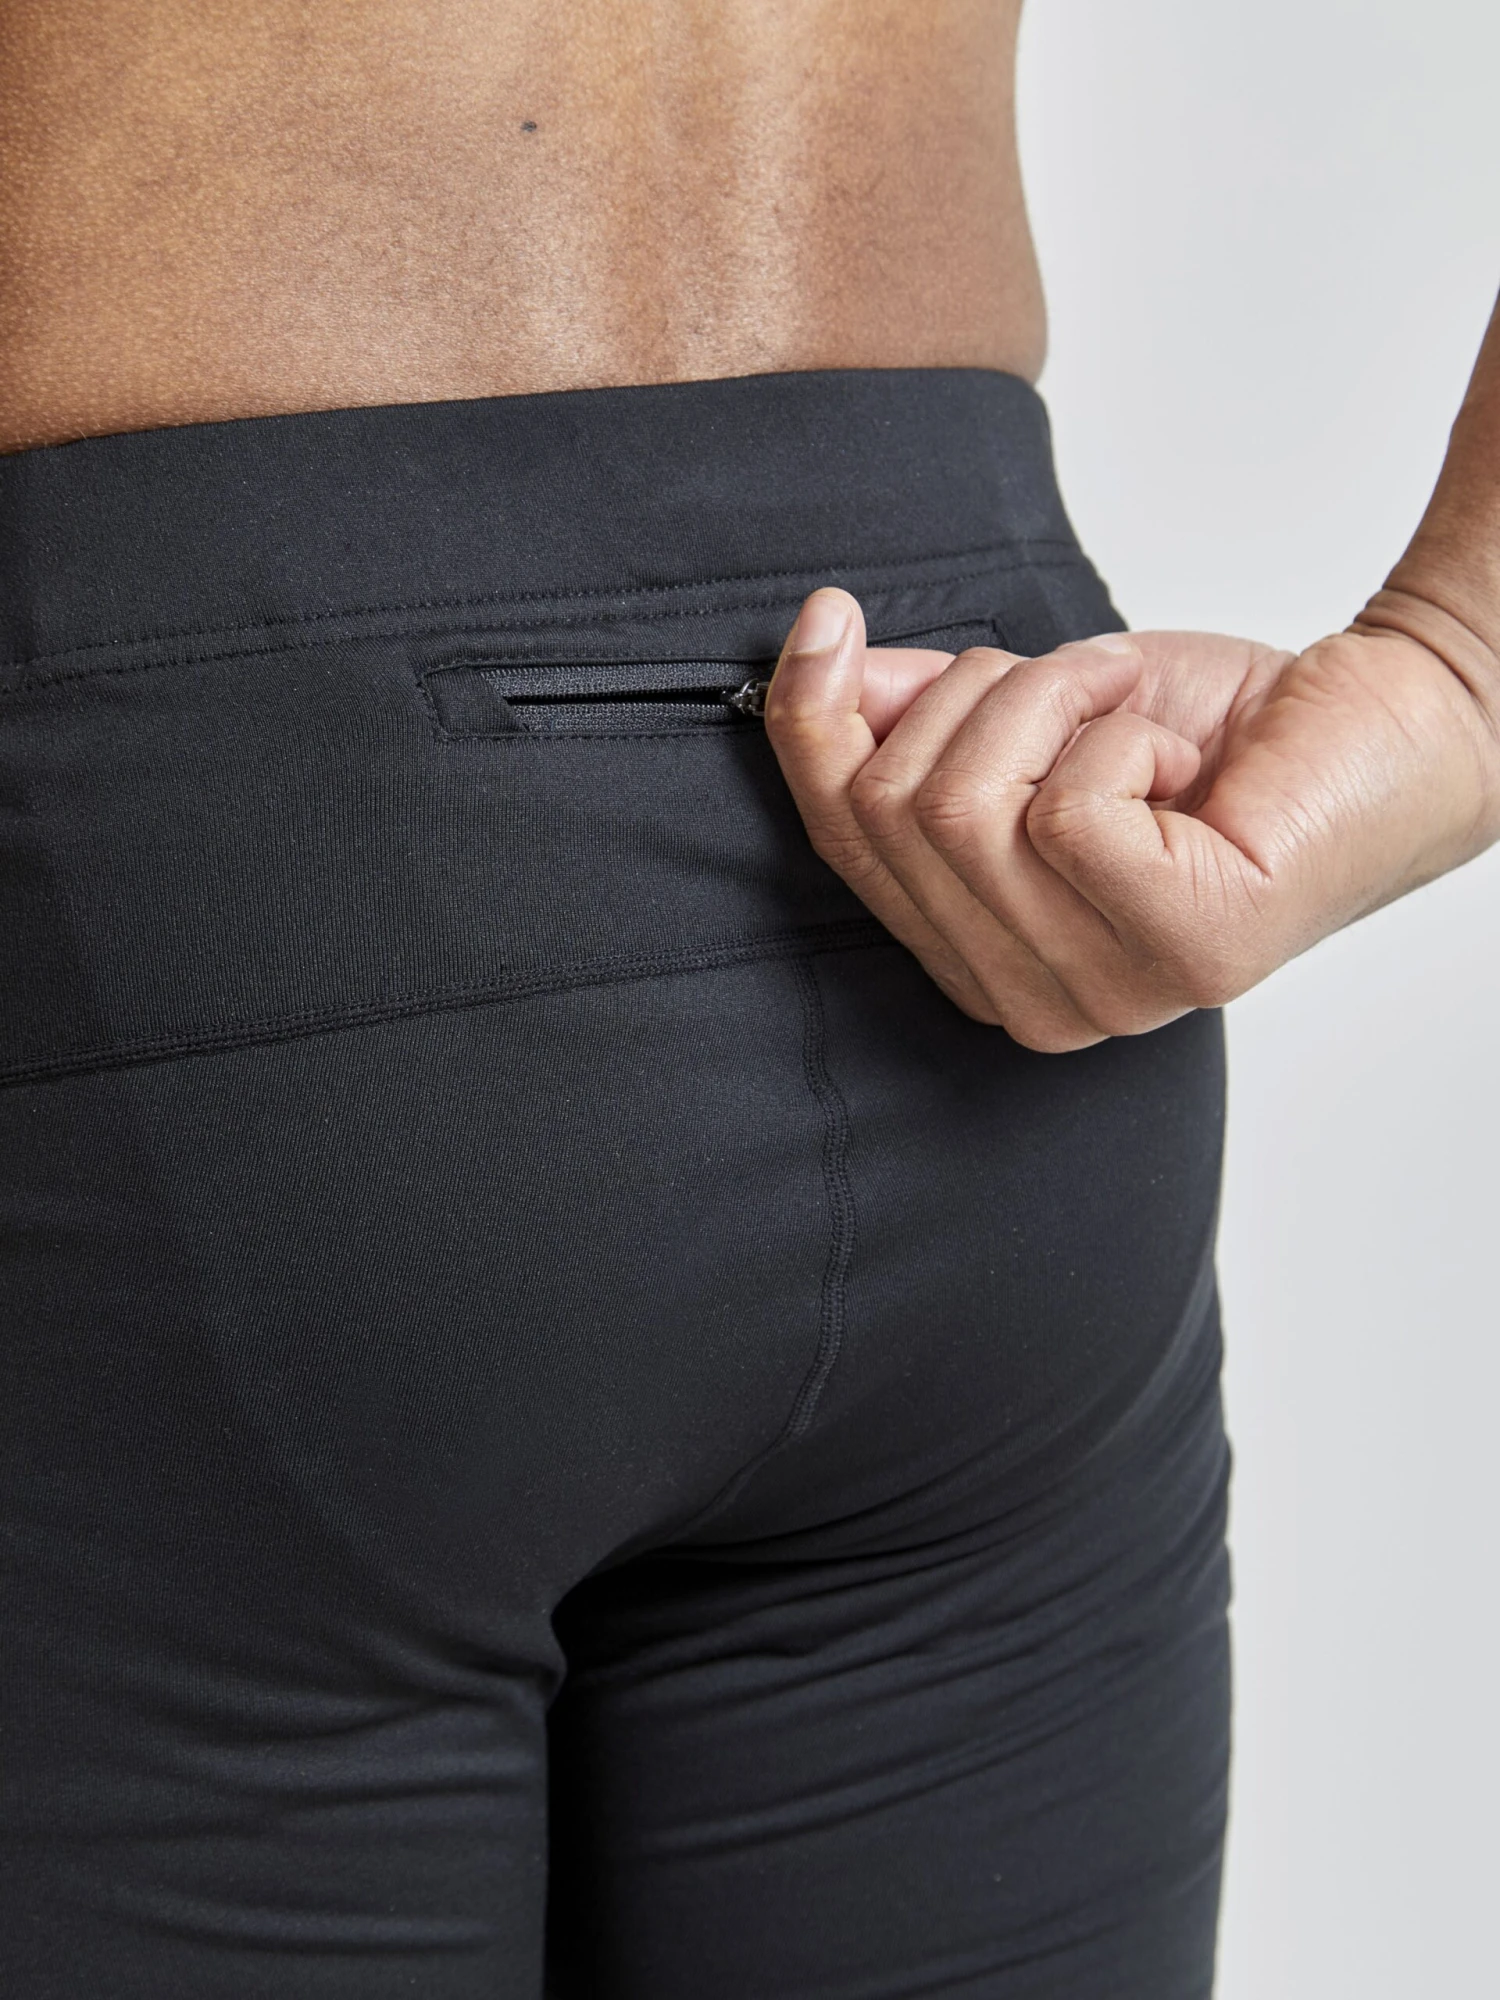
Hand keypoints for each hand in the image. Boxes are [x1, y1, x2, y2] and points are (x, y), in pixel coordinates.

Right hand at [764, 588, 1499, 1050]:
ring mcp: (1110, 991)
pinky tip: (1174, 752)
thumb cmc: (1219, 729)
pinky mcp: (1186, 949)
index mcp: (981, 961)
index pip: (841, 847)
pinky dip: (1114, 730)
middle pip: (891, 820)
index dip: (815, 727)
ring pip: (968, 810)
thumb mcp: (1032, 706)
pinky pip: (1069, 810)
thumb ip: (916, 709)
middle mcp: (1034, 1003)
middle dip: (963, 700)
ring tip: (1123, 706)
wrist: (1388, 722)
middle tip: (1067, 682)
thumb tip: (821, 669)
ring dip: (1045, 701)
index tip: (827, 620)